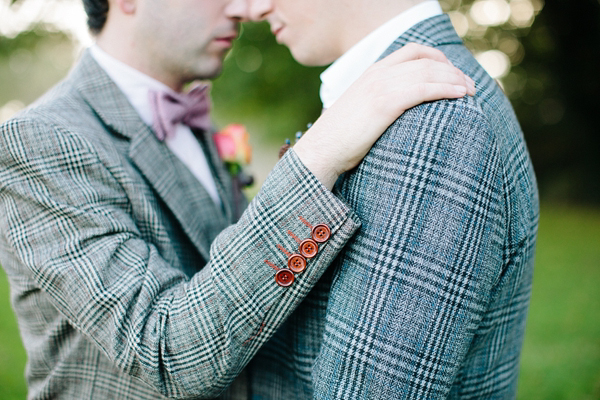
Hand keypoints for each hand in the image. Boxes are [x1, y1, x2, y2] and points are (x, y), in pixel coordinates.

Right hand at [294, 43, 475, 188]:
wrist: (321, 151)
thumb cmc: (340, 140)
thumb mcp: (360, 112)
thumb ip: (379, 103)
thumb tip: (399, 114)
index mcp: (372, 73)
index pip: (413, 51)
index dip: (439, 58)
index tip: (454, 74)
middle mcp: (377, 74)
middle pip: (426, 60)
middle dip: (453, 70)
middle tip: (470, 86)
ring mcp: (380, 86)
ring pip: (428, 72)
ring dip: (455, 79)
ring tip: (471, 92)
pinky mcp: (384, 103)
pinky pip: (423, 89)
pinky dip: (446, 89)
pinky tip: (459, 96)